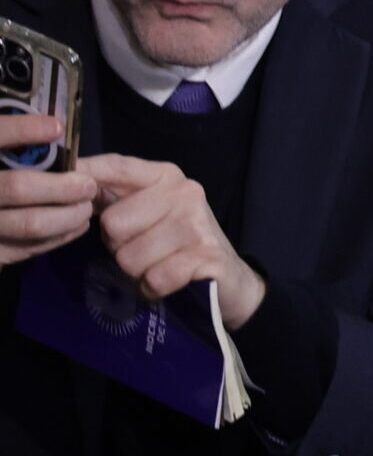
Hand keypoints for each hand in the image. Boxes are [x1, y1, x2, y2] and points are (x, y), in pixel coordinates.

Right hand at [0, 115, 96, 266]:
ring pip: (30, 223)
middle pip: (16, 187)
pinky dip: (60, 235)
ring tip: (86, 207)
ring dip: (68, 215)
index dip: (22, 131)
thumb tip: (55, 125)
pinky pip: (29, 247)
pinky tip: (78, 224)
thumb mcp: (1, 158)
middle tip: (88, 185)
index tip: (56, 127)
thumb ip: (13, 144)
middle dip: (60, 186)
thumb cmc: (1, 178)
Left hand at [82, 153, 266, 328]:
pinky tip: (169, 279)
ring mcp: (198, 223)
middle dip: (117, 246)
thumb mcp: (147, 211)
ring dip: (136, 272)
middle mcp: (185, 192)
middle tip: (142, 247)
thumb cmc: (176, 241)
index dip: (85, 174)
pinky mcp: (206, 254)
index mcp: (166, 176)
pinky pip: (152, 279)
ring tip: (157, 264)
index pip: (116, 167)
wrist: (229, 276)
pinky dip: (153, 288)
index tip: (61, 183)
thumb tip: (68, 179)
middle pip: (112, 224)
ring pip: (129, 257)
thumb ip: (112, 196)